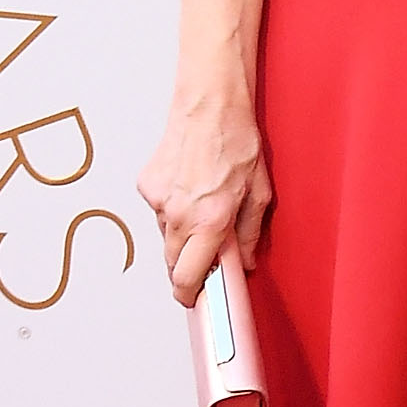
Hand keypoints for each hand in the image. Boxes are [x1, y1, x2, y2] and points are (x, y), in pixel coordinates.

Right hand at [137, 87, 272, 304]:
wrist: (209, 105)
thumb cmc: (237, 142)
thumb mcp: (260, 193)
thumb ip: (249, 234)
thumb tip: (245, 261)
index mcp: (210, 221)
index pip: (188, 276)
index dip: (190, 295)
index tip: (194, 300)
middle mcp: (179, 214)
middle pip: (173, 262)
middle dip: (188, 266)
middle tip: (205, 255)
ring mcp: (158, 200)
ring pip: (165, 236)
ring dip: (182, 234)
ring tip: (202, 206)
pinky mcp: (146, 185)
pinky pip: (158, 210)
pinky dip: (172, 208)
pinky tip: (189, 187)